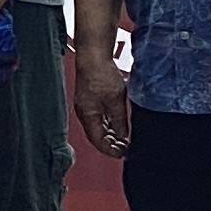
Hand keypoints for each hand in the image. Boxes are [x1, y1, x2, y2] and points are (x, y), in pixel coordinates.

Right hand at [74, 36, 131, 155]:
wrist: (93, 55)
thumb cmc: (100, 75)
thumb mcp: (116, 102)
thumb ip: (120, 122)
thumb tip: (124, 137)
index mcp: (88, 116)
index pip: (98, 141)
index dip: (110, 150)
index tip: (122, 154)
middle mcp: (84, 113)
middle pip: (97, 135)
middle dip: (111, 144)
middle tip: (125, 147)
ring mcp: (86, 105)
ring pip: (98, 126)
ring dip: (110, 133)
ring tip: (124, 137)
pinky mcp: (89, 98)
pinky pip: (98, 117)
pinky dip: (108, 123)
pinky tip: (117, 122)